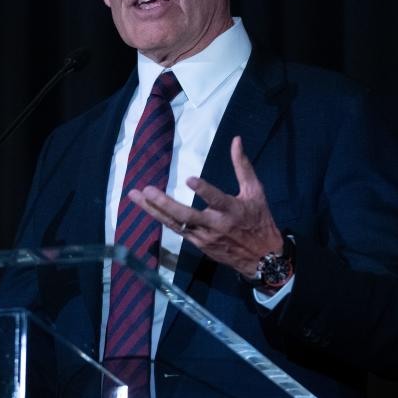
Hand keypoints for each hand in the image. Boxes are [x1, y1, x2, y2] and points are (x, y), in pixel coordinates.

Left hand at [127, 136, 282, 278]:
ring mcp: (204, 236)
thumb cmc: (258, 220)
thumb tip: (236, 140)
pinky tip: (147, 208)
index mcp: (231, 210)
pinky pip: (176, 230)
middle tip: (147, 190)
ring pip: (175, 223)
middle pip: (186, 215)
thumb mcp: (255, 192)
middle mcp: (215, 225)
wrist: (261, 258)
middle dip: (164, 203)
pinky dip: (161, 218)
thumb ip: (242, 166)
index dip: (203, 190)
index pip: (216, 199)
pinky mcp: (197, 244)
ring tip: (135, 196)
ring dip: (153, 210)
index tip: (189, 179)